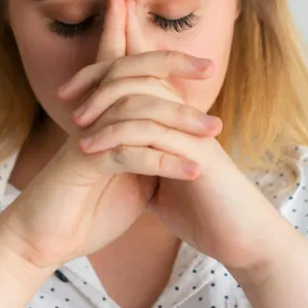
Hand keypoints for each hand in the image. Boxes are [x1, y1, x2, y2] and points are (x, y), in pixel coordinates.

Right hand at [0, 0, 217, 271]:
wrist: (43, 241)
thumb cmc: (86, 211)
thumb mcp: (130, 179)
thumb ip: (150, 155)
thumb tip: (182, 147)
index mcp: (103, 118)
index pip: (130, 73)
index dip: (161, 58)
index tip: (204, 58)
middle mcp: (92, 119)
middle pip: (128, 73)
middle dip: (169, 64)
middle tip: (210, 66)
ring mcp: (86, 138)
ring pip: (134, 111)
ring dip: (179, 120)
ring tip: (214, 130)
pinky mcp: (83, 164)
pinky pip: (128, 153)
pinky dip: (163, 161)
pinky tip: (193, 170)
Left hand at [57, 0, 296, 277]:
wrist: (242, 239)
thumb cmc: (204, 211)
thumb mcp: (162, 179)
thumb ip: (141, 161)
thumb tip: (116, 159)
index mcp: (176, 116)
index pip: (141, 73)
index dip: (106, 67)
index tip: (70, 85)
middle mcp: (184, 115)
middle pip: (139, 69)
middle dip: (99, 72)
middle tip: (65, 93)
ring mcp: (191, 131)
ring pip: (142, 94)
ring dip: (102, 105)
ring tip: (74, 125)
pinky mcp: (194, 154)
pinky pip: (148, 132)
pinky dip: (114, 138)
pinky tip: (89, 151)